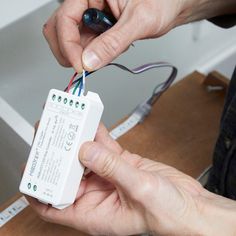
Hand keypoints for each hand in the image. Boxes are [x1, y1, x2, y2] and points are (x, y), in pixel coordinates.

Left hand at [26, 123, 235, 234]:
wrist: (190, 204)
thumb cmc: (168, 213)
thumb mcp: (138, 189)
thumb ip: (111, 168)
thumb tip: (85, 150)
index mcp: (94, 212)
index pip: (54, 205)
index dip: (39, 189)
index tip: (32, 167)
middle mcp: (97, 194)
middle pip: (68, 173)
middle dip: (58, 154)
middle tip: (49, 133)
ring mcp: (108, 176)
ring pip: (85, 155)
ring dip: (77, 139)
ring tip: (68, 121)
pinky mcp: (120, 164)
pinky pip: (104, 146)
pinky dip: (97, 133)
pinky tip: (91, 121)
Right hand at [43, 0, 193, 71]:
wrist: (172, 6)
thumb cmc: (162, 1)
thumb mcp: (138, 21)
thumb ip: (113, 42)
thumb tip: (91, 60)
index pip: (65, 18)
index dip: (68, 44)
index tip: (80, 65)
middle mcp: (88, 3)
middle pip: (60, 29)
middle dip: (69, 51)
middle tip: (83, 66)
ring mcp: (92, 17)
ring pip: (72, 40)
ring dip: (82, 55)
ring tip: (102, 57)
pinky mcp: (98, 29)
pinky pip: (86, 45)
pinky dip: (92, 56)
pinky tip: (107, 53)